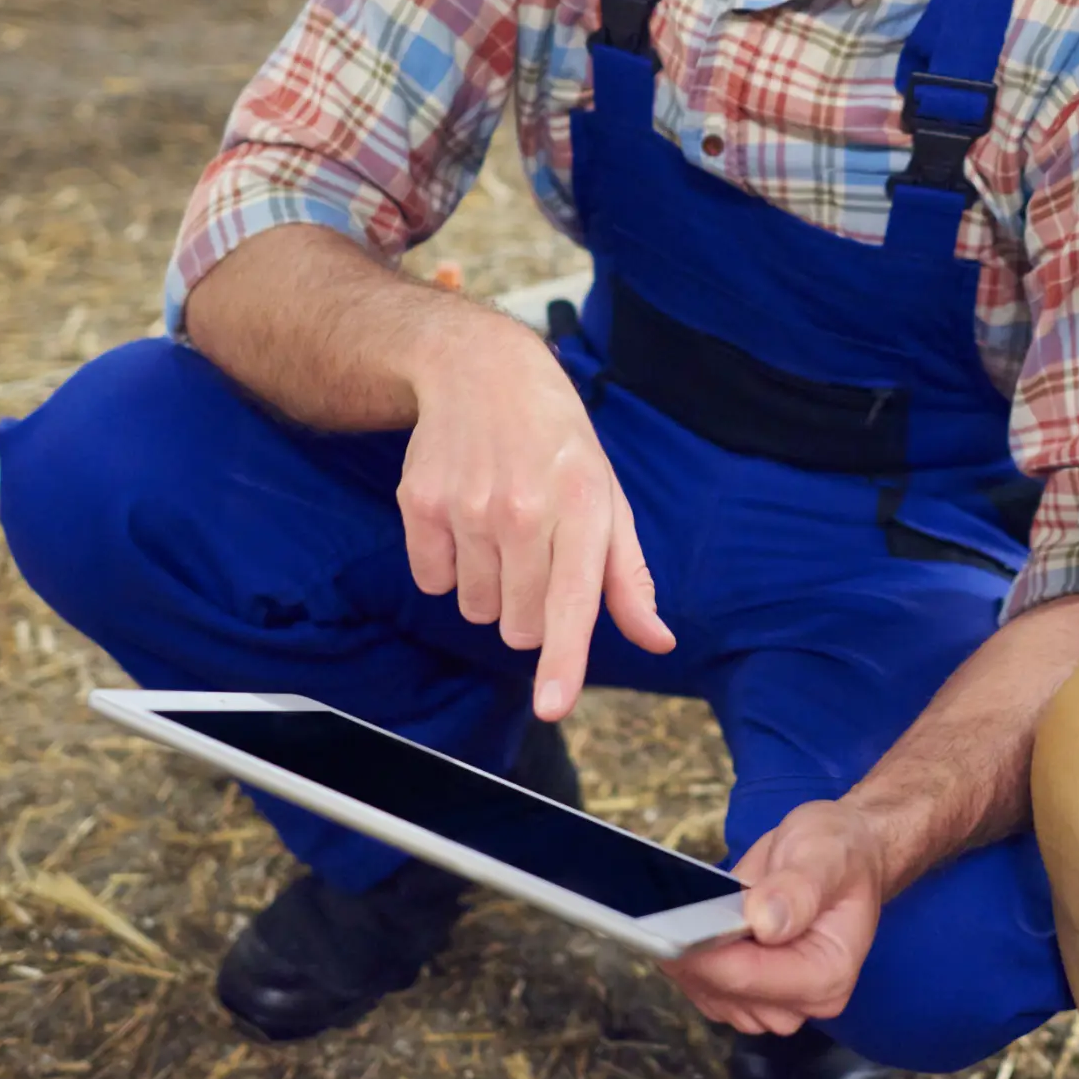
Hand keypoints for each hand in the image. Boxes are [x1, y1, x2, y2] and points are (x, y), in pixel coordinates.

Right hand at [395, 308, 675, 720]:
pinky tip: (463, 519)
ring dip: (489, 589)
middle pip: (521, 625)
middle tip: (535, 553)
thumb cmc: (558, 447)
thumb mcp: (607, 499)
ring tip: (499, 530)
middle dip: (530, 611)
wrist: (483, 372)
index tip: (552, 706)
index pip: (573, 600)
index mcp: (583, 507)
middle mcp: (524, 509)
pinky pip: (432, 583)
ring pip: (476, 610)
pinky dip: (448, 567)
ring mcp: (467, 506)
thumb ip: (628, 579)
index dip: (562, 660)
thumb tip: (659, 641)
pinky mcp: (420, 503)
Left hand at [662, 801, 888, 1035]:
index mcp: (829, 973)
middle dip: (693, 959)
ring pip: (711, 997)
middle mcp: (805, 998)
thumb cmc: (839, 852)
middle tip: (664, 916)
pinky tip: (683, 928)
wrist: (841, 853)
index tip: (669, 928)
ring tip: (671, 919)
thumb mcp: (825, 855)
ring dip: (687, 962)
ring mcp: (777, 1000)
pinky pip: (708, 989)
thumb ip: (799, 889)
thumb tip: (764, 922)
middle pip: (729, 994)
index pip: (753, 978)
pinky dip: (689, 962)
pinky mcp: (752, 990)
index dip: (708, 954)